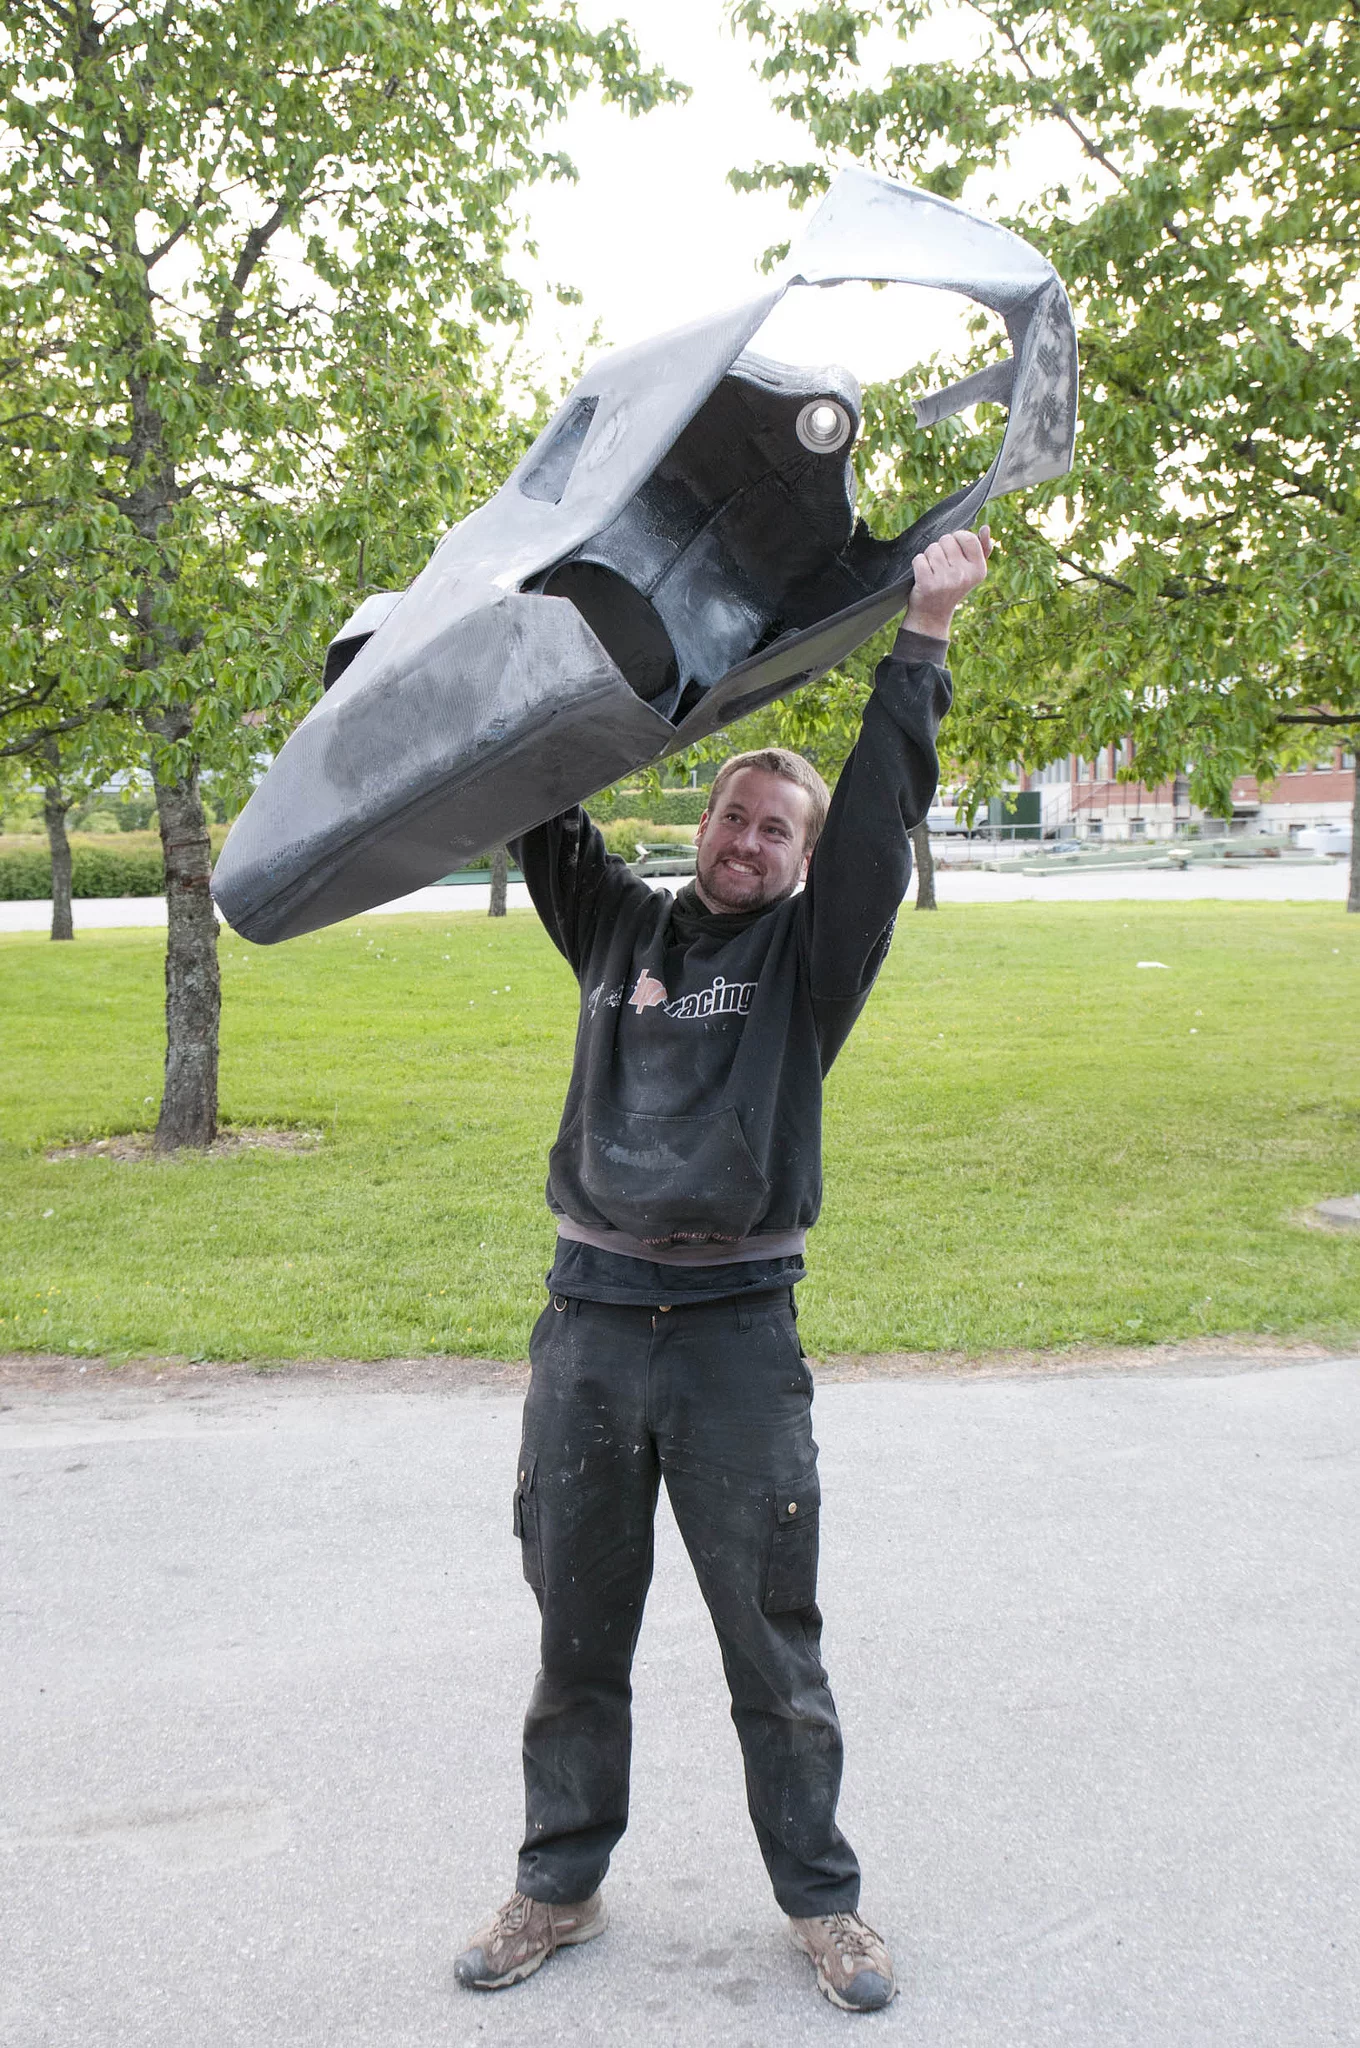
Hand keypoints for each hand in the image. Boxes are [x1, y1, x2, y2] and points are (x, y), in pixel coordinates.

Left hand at [902, 526, 993, 641]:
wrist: (933, 614)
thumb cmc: (952, 586)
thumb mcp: (971, 571)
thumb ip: (982, 549)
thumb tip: (985, 527)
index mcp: (979, 569)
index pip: (967, 537)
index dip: (956, 538)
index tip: (953, 550)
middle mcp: (964, 575)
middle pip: (946, 540)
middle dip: (941, 548)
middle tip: (941, 565)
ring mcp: (946, 580)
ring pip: (931, 548)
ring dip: (928, 557)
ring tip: (933, 571)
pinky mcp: (927, 584)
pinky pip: (919, 559)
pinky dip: (918, 564)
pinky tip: (923, 576)